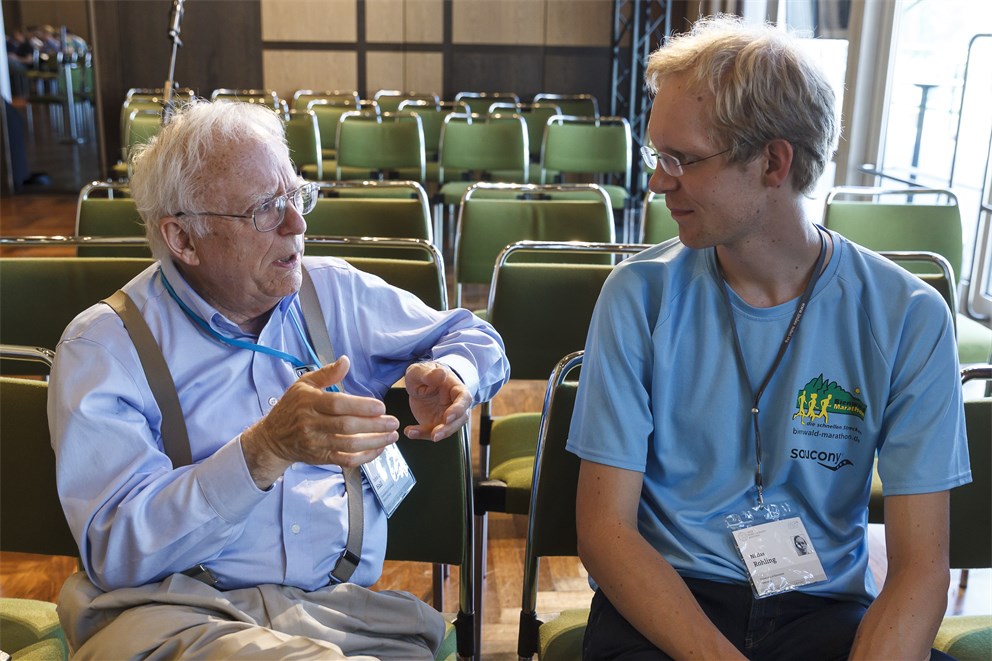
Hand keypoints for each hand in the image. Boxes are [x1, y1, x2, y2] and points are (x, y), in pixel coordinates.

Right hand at [241, 356, 399, 487]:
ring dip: (374, 442)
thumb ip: (326, 373)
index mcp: (309, 402)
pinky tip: (378, 449)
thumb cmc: (292, 407)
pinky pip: (346, 459)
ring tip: (391, 436)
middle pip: (346, 426)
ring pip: (349, 445)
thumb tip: (345, 361)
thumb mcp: (304, 385)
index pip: (337, 404)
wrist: (273, 438)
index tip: (381, 407)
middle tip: (393, 422)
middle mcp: (312, 424)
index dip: (361, 406)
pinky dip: (364, 457)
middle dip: (374, 425)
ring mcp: (316, 443)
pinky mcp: (320, 458)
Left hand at [404, 361, 471, 440]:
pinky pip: (432, 432)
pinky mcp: (437, 423)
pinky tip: (409, 432)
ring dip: (432, 434)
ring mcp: (447, 415)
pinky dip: (421, 434)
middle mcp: (455, 403)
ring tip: (413, 433)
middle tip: (434, 435)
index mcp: (455, 387)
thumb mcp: (420, 371)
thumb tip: (441, 374)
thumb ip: (429, 374)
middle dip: (447, 429)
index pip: (464, 399)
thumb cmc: (423, 374)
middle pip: (459, 419)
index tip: (447, 417)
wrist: (419, 382)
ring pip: (447, 429)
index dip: (458, 409)